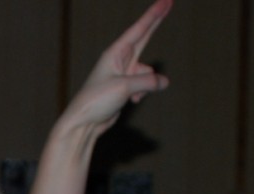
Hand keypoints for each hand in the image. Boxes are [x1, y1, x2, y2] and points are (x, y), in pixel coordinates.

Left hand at [61, 0, 170, 141]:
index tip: (166, 1)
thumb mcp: (124, 87)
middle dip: (156, 22)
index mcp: (115, 53)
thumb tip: (164, 82)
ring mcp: (123, 73)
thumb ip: (147, 81)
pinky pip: (144, 85)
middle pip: (144, 37)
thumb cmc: (97, 100)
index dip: (154, 15)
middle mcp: (119, 60)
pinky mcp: (125, 87)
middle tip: (169, 2)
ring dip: (146, 84)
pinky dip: (142, 93)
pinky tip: (130, 102)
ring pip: (147, 72)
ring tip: (133, 96)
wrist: (85, 122)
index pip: (139, 30)